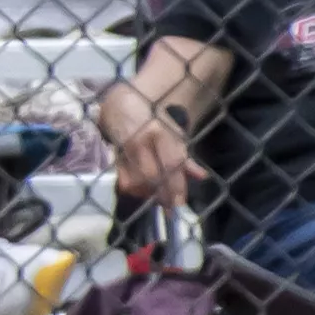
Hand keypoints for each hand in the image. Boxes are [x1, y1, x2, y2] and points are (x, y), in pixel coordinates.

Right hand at [99, 91, 206, 211]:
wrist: (121, 108)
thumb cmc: (154, 121)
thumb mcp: (173, 134)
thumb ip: (185, 157)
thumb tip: (201, 177)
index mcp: (159, 132)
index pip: (171, 163)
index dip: (176, 185)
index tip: (179, 203)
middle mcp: (139, 142)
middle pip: (152, 176)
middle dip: (162, 194)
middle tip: (170, 207)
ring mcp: (123, 150)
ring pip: (135, 181)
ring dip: (147, 193)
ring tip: (157, 197)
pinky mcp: (113, 158)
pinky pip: (122, 181)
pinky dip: (134, 189)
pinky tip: (142, 190)